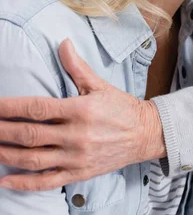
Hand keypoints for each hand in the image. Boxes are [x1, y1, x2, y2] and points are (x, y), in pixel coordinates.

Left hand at [0, 39, 164, 191]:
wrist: (144, 134)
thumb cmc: (120, 107)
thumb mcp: (99, 84)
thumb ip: (77, 67)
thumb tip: (63, 43)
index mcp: (80, 110)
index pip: (37, 108)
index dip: (12, 107)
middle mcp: (76, 135)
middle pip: (30, 135)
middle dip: (4, 132)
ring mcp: (76, 157)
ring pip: (33, 160)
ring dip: (8, 156)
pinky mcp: (78, 173)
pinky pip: (46, 181)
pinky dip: (24, 183)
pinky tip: (6, 181)